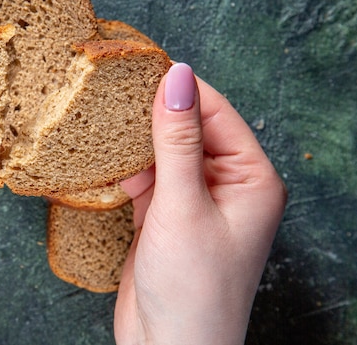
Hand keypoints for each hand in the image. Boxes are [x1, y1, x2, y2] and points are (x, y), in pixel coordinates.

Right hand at [114, 63, 286, 343]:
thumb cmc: (194, 290)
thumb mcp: (183, 207)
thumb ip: (177, 141)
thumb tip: (177, 79)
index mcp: (251, 179)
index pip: (217, 113)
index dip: (181, 89)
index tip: (141, 66)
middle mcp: (227, 186)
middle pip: (190, 131)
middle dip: (154, 115)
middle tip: (114, 93)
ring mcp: (195, 202)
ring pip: (165, 154)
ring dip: (138, 143)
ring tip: (105, 124)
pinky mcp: (166, 217)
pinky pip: (149, 179)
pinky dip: (129, 170)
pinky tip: (109, 163)